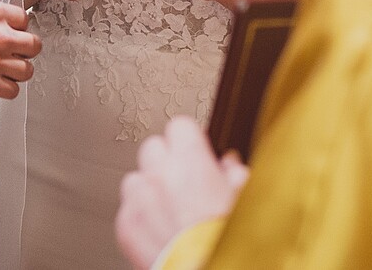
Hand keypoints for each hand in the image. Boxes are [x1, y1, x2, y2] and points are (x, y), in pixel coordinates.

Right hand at [0, 0, 40, 99]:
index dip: (18, 29)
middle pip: (33, 45)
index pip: (24, 19)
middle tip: (14, 54)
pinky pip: (13, 91)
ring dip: (17, 72)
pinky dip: (6, 90)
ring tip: (5, 72)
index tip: (13, 34)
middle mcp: (0, 35)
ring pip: (27, 70)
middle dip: (24, 51)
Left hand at [116, 116, 248, 267]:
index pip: (180, 126)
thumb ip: (235, 174)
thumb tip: (229, 167)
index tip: (195, 151)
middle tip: (183, 182)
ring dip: (150, 188)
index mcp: (191, 162)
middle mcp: (160, 175)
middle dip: (167, 161)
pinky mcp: (126, 225)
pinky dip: (140, 216)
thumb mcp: (246, 201)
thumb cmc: (228, 243)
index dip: (189, 139)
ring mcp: (139, 199)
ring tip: (170, 210)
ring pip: (137, 178)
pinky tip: (160, 230)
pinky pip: (128, 208)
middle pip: (153, 148)